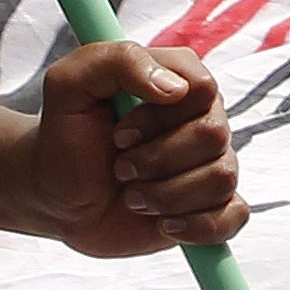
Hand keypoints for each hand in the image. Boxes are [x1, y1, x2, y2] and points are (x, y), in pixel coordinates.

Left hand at [24, 41, 246, 256]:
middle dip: (157, 160)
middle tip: (120, 167)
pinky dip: (199, 226)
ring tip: (132, 195)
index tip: (119, 134)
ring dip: (165, 195)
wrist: (54, 192)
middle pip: (215, 135)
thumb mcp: (70, 84)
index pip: (203, 88)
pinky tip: (163, 223)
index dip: (160, 117)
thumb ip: (120, 62)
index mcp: (177, 81)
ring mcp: (208, 163)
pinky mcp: (209, 206)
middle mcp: (201, 119)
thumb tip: (174, 89)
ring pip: (221, 178)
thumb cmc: (65, 133)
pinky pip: (235, 217)